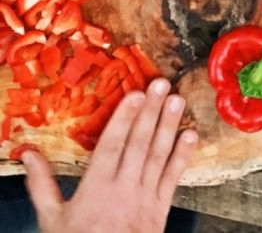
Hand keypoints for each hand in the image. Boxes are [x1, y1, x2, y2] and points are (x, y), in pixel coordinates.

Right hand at [20, 78, 198, 232]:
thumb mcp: (52, 218)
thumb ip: (42, 184)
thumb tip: (29, 155)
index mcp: (96, 189)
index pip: (112, 146)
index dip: (124, 119)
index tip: (134, 95)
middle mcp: (123, 188)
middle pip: (139, 144)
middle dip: (150, 112)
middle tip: (161, 85)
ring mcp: (145, 197)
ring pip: (158, 156)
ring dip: (169, 126)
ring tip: (177, 101)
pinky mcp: (161, 207)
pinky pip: (173, 178)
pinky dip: (183, 156)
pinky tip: (190, 135)